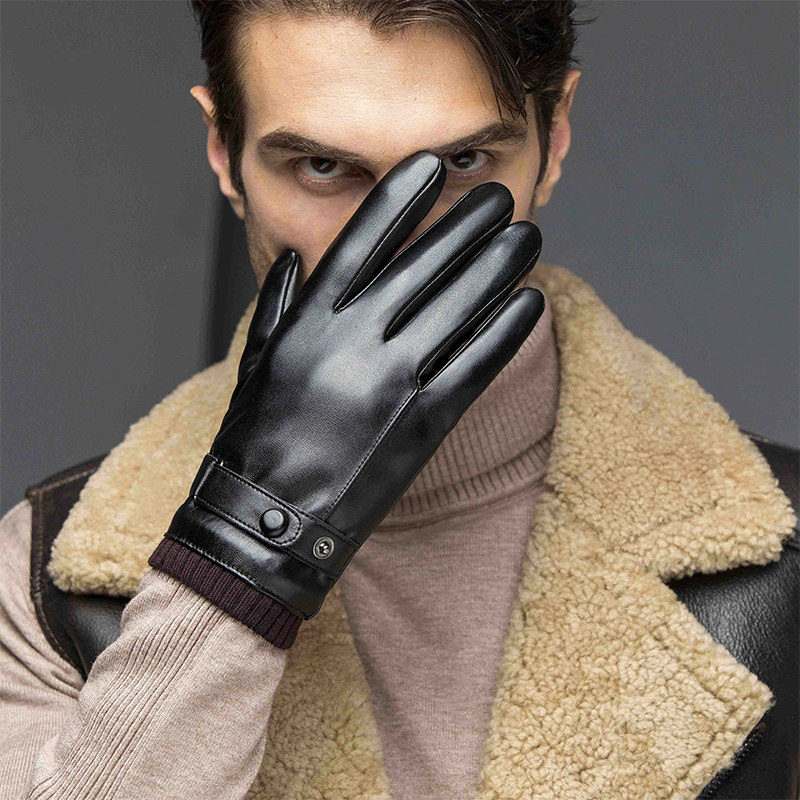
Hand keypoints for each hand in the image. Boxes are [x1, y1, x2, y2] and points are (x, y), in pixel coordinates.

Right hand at [156, 151, 545, 642]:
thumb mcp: (256, 359)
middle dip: (466, 224)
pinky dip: (506, 331)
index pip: (362, 242)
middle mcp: (354, 343)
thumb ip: (280, 304)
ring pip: (458, 308)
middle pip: (423, 266)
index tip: (429, 167)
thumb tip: (299, 258)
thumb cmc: (258, 438)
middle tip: (498, 197)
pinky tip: (529, 302)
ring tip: (526, 235)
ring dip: (499, 267)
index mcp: (309, 322)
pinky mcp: (423, 424)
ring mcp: (392, 383)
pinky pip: (474, 366)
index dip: (399, 199)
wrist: (268, 520)